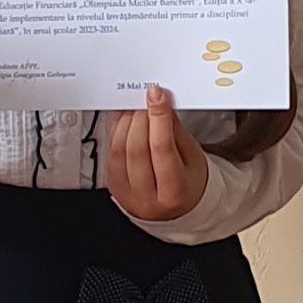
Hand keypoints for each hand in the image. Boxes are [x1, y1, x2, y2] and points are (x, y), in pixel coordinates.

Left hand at [105, 85, 208, 221]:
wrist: (178, 207)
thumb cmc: (187, 182)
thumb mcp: (192, 156)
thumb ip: (175, 131)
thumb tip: (160, 104)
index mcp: (175, 192)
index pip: (162, 148)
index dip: (158, 117)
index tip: (156, 95)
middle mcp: (148, 199)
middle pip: (137, 150)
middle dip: (140, 118)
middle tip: (145, 99)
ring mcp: (128, 196)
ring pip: (119, 152)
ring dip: (125, 123)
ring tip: (135, 108)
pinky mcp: (114, 189)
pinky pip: (110, 156)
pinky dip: (115, 134)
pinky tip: (124, 122)